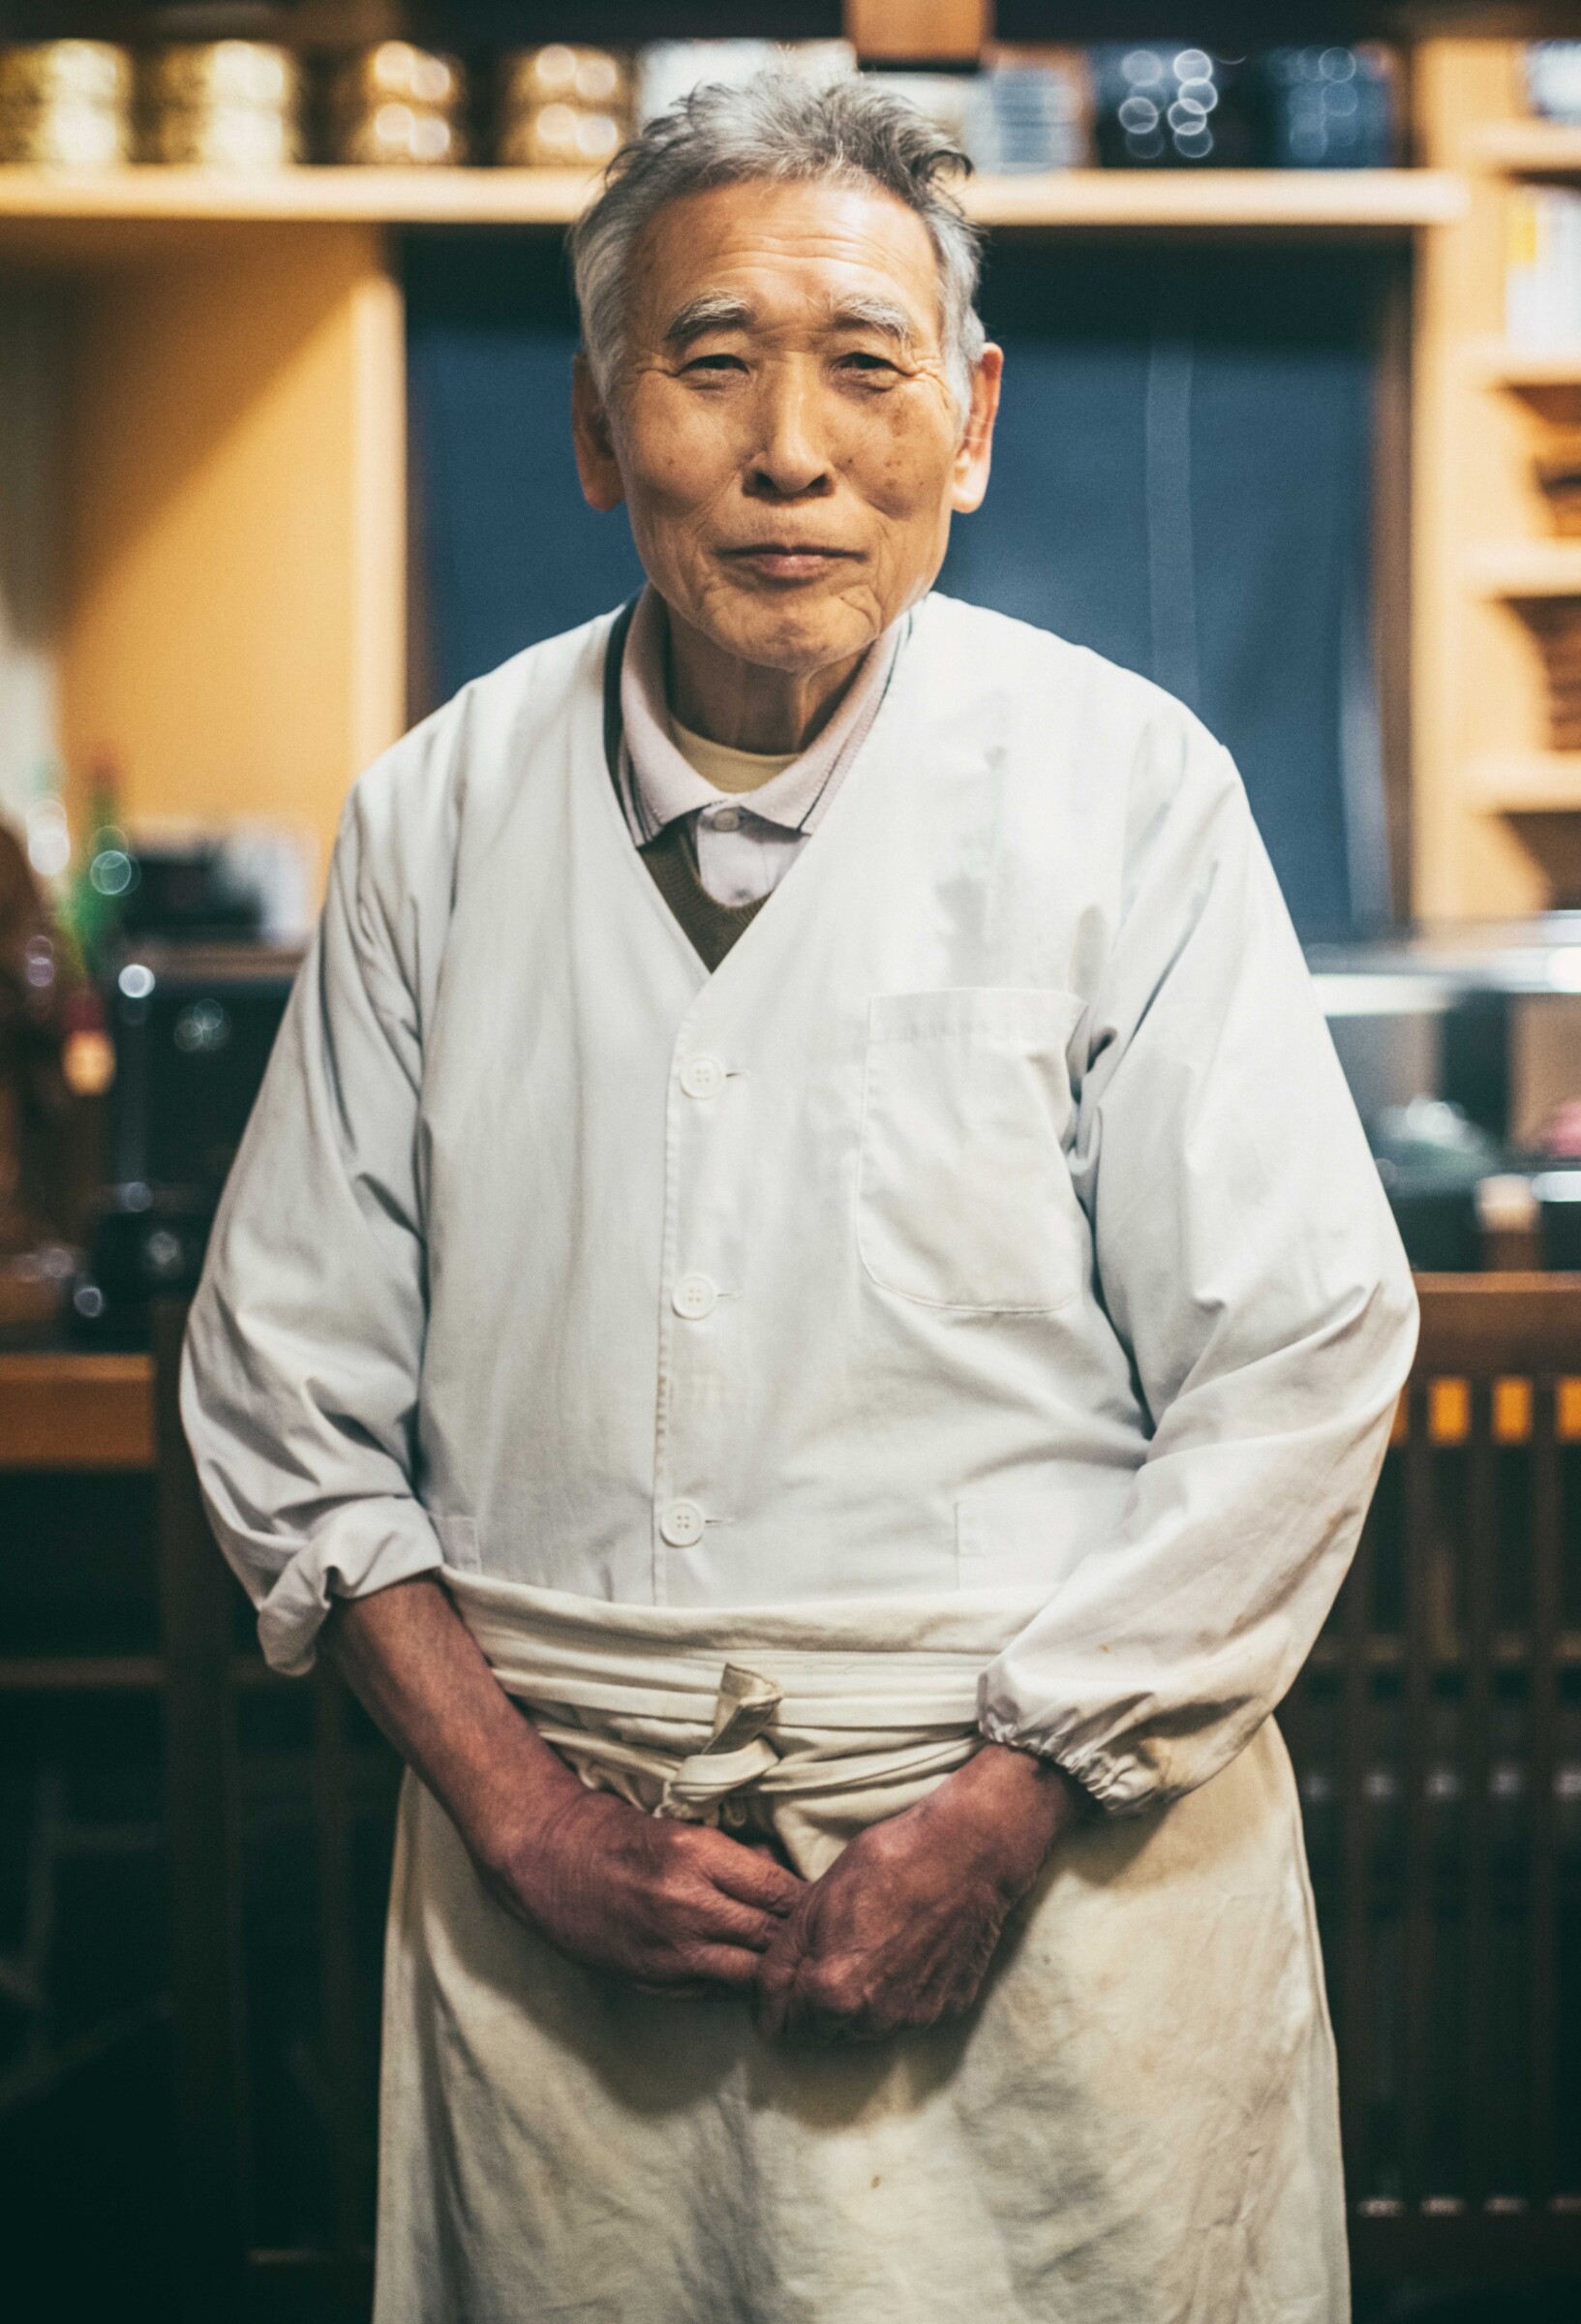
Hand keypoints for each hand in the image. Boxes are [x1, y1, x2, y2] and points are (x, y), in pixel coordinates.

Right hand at [322, 1579, 802, 2001]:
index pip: (783, 1892)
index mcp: (699, 1855)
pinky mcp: (651, 1977)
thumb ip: (733, 1856)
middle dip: (800, 1940)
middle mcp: (689, 1905)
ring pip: (749, 1973)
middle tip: (821, 1941)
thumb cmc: (613, 1829)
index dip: (810, 1903)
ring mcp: (670, 1948)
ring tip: (792, 1966)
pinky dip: (733, 1984)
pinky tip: (745, 1975)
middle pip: (774, 1937)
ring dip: (771, 1969)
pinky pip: (713, 1991)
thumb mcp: (681, 1827)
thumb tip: (786, 1877)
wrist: (544, 1856)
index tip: (825, 1904)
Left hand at [755, 1743, 1080, 2041]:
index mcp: (831, 1995)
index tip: (783, 1974)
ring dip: (856, 2002)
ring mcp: (914, 2019)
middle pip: (822, 2032)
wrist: (966, 1853)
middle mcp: (872, 2020)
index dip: (773, 1999)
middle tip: (825, 1951)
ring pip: (864, 2027)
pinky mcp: (947, 2009)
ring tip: (868, 1948)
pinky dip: (897, 1994)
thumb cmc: (887, 1864)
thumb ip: (783, 1958)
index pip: (778, 2027)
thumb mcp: (814, 1901)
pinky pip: (905, 2014)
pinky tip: (903, 1952)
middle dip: (813, 2002)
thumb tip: (766, 1994)